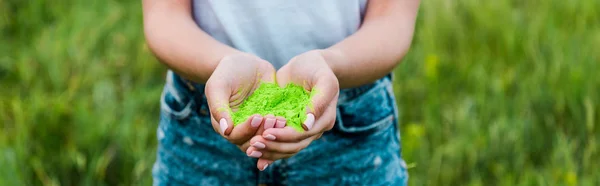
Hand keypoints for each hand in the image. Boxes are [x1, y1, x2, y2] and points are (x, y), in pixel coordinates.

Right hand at [205, 53, 283, 151]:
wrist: (245, 63)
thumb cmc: (227, 73)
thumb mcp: (218, 86)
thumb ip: (219, 107)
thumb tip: (225, 130)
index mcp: (225, 125)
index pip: (236, 137)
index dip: (247, 130)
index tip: (257, 116)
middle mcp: (241, 130)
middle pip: (252, 143)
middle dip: (263, 133)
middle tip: (271, 118)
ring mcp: (257, 127)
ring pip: (266, 140)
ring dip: (274, 133)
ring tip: (280, 119)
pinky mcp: (270, 120)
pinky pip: (278, 130)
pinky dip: (283, 128)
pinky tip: (287, 118)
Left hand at [245, 50, 339, 169]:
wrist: (310, 64)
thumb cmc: (318, 69)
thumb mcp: (324, 81)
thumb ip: (319, 102)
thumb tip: (307, 125)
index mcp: (324, 120)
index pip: (303, 135)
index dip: (284, 136)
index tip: (266, 133)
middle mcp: (313, 129)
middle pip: (293, 146)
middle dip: (273, 146)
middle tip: (254, 143)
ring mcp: (301, 130)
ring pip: (286, 148)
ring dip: (268, 151)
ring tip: (250, 150)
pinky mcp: (289, 126)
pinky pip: (279, 142)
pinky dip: (267, 150)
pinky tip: (253, 154)